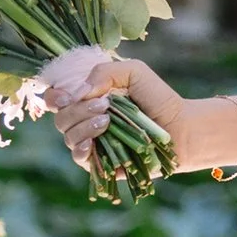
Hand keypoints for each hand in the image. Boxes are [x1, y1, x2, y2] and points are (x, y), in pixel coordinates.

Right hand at [40, 45, 197, 171]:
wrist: (181, 128)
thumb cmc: (158, 98)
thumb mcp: (134, 72)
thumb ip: (104, 72)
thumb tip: (79, 93)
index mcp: (88, 99)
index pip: (56, 98)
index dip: (55, 96)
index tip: (70, 95)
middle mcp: (85, 121)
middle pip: (60, 118)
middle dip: (78, 110)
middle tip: (105, 106)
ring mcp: (92, 143)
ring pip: (68, 137)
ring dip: (84, 127)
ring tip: (108, 121)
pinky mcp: (101, 163)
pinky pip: (79, 158)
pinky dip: (82, 149)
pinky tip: (93, 143)